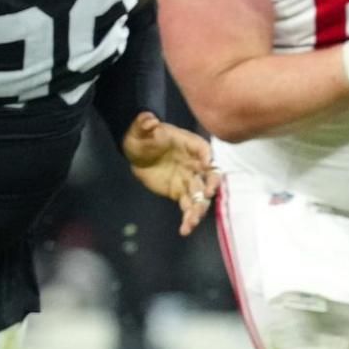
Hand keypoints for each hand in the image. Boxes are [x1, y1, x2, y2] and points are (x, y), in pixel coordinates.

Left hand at [122, 112, 219, 235]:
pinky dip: (188, 218)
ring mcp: (191, 180)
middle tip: (207, 193)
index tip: (207, 164)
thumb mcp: (141, 128)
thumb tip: (148, 119)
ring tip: (192, 221)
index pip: (204, 150)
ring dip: (199, 208)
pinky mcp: (181, 193)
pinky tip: (185, 229)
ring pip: (200, 196)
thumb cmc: (144, 136)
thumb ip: (145, 124)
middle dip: (211, 184)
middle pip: (209, 176)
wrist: (138, 151)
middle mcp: (196, 164)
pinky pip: (188, 207)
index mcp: (191, 146)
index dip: (207, 157)